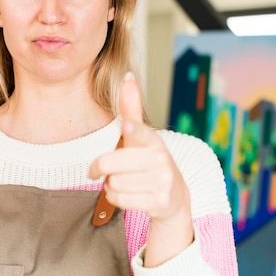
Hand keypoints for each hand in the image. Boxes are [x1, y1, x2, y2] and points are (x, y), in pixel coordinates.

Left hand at [89, 72, 192, 265]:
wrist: (175, 198)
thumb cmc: (149, 161)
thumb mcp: (141, 135)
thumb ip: (131, 108)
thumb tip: (127, 75)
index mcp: (151, 139)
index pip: (139, 132)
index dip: (132, 129)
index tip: (128, 126)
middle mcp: (159, 158)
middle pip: (109, 164)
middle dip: (99, 169)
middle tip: (103, 170)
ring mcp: (161, 180)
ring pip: (112, 183)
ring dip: (110, 185)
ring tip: (124, 181)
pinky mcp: (159, 201)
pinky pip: (118, 199)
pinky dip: (115, 199)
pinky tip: (127, 194)